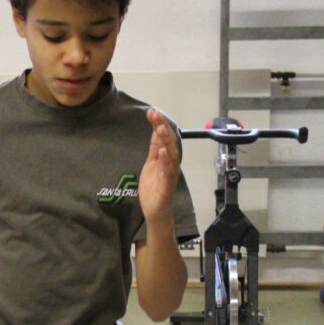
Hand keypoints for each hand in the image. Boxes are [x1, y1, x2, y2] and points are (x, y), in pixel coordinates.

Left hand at [138, 109, 180, 226]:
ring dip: (167, 141)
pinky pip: (168, 172)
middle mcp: (171, 164)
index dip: (159, 124)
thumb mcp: (151, 164)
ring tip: (160, 128)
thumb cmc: (154, 189)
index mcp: (166, 158)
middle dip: (163, 128)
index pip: (164, 138)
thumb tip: (156, 130)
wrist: (155, 212)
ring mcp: (170, 175)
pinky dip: (166, 161)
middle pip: (170, 143)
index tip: (152, 112)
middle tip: (156, 114)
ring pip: (172, 155)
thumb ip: (154, 149)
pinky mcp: (167, 187)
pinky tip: (163, 151)